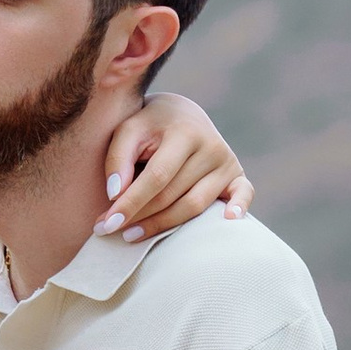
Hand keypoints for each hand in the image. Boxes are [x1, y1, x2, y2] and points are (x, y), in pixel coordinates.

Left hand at [99, 92, 249, 240]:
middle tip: (108, 231)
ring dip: (163, 226)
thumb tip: (115, 194)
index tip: (106, 223)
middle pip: (173, 195)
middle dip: (140, 216)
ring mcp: (227, 162)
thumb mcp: (128, 129)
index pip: (157, 176)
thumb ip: (117, 157)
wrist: (179, 113)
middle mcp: (211, 146)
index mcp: (185, 132)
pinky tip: (227, 221)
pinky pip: (244, 195)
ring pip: (195, 206)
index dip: (132, 202)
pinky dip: (240, 208)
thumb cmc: (148, 126)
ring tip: (131, 236)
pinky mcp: (237, 175)